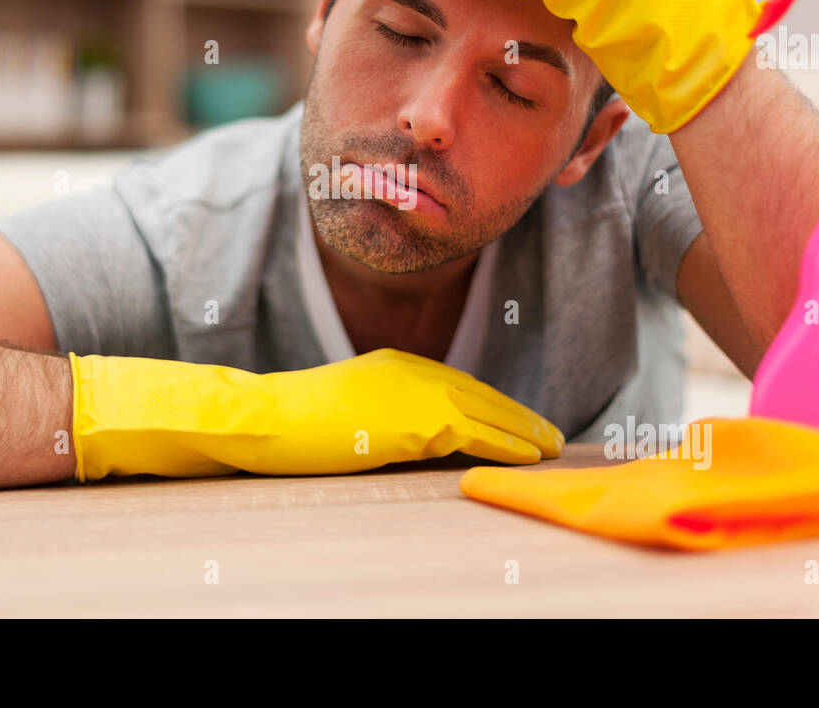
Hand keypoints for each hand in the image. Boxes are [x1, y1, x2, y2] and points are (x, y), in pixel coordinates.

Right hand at [69, 348, 565, 479]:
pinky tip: (529, 454)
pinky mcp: (416, 421)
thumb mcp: (347, 407)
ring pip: (487, 411)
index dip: (494, 403)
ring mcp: (416, 393)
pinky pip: (476, 433)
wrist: (266, 418)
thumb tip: (410, 433)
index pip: (459, 384)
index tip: (519, 418)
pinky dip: (507, 442)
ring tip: (552, 447)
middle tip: (551, 435)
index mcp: (396, 364)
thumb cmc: (293, 420)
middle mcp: (414, 371)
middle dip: (518, 415)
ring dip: (523, 429)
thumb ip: (383, 411)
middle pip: (481, 394)